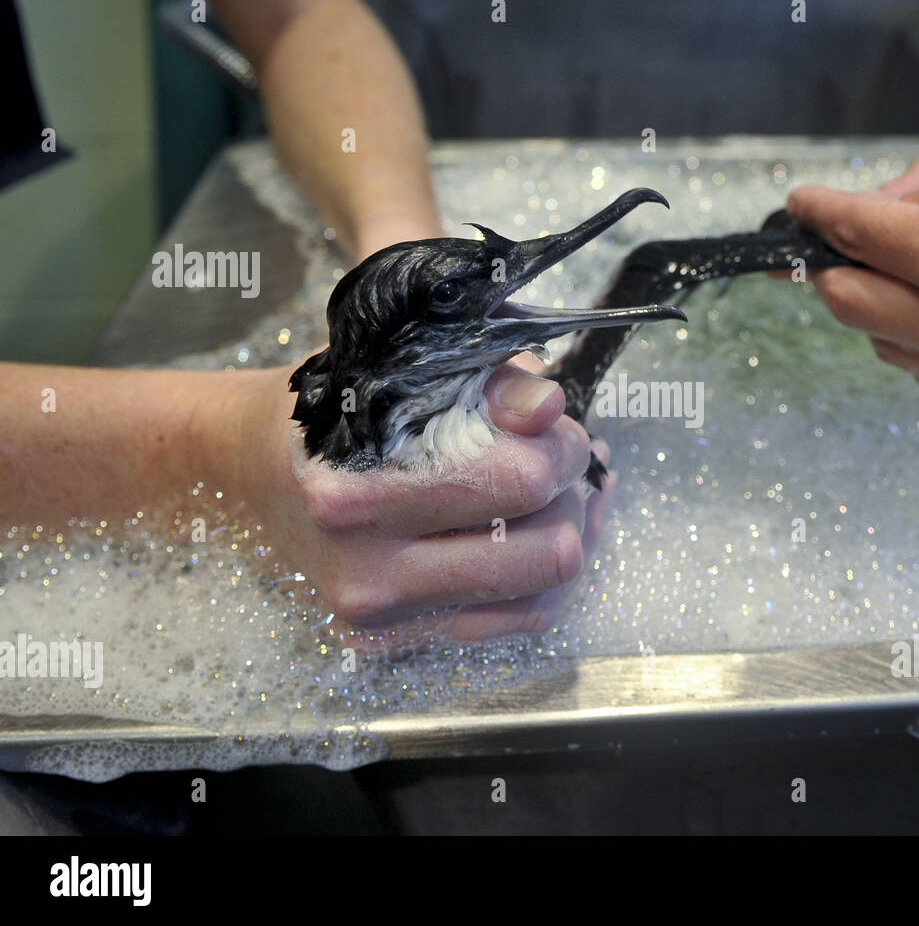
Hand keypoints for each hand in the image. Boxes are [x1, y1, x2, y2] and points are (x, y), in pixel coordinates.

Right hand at [221, 353, 608, 641]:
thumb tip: (548, 409)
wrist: (257, 467)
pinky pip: (519, 621)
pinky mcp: (402, 640)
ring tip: (557, 493)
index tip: (553, 424)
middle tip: (557, 459)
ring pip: (544, 596)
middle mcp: (368, 570)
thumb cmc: (334, 408)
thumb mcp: (404, 369)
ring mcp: (386, 617)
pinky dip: (547, 576)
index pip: (520, 480)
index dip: (560, 445)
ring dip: (569, 537)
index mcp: (358, 491)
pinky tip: (543, 530)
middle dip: (571, 493)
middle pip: (546, 551)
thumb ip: (488, 383)